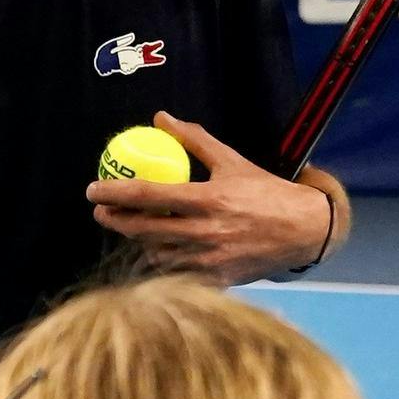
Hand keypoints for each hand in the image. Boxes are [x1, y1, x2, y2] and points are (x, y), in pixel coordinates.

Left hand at [86, 112, 334, 282]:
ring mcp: (210, 260)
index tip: (93, 189)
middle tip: (101, 212)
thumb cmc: (265, 192)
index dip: (114, 193)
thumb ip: (195, 140)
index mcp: (209, 200)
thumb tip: (160, 118)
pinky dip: (163, 264)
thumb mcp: (232, 161)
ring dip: (139, 243)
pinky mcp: (218, 280)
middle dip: (114, 221)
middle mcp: (206, 232)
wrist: (304, 230)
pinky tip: (157, 252)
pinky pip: (177, 276)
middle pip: (143, 230)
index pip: (148, 196)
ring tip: (132, 229)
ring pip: (156, 256)